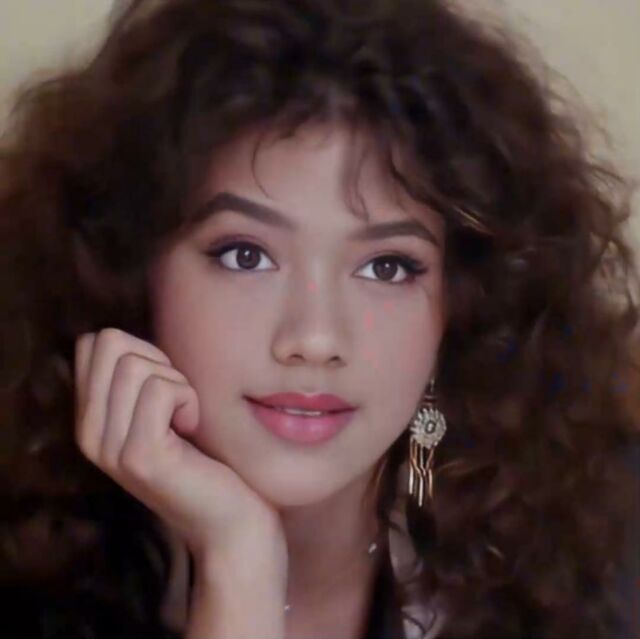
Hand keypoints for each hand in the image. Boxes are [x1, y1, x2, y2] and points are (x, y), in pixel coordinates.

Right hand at [73, 328, 286, 566]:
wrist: (231, 521)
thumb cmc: (206, 457)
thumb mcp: (161, 412)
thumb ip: (134, 379)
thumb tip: (124, 336)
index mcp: (90, 419)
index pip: (93, 342)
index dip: (140, 349)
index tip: (165, 387)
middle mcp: (87, 433)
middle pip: (109, 343)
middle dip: (157, 360)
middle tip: (177, 403)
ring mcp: (110, 447)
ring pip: (134, 363)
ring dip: (176, 382)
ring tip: (185, 420)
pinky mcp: (140, 455)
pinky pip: (161, 388)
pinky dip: (188, 398)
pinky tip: (192, 429)